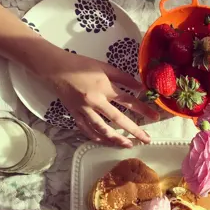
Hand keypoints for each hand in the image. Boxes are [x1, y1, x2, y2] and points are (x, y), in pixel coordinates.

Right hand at [39, 50, 159, 146]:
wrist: (53, 67)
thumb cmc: (80, 65)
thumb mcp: (104, 67)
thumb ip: (123, 78)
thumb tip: (140, 88)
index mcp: (104, 87)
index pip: (129, 101)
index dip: (143, 110)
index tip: (155, 117)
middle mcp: (95, 101)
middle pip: (118, 120)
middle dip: (134, 131)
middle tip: (146, 140)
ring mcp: (84, 110)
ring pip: (102, 129)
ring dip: (116, 139)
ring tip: (128, 144)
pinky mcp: (74, 114)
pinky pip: (87, 130)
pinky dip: (97, 137)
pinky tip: (106, 142)